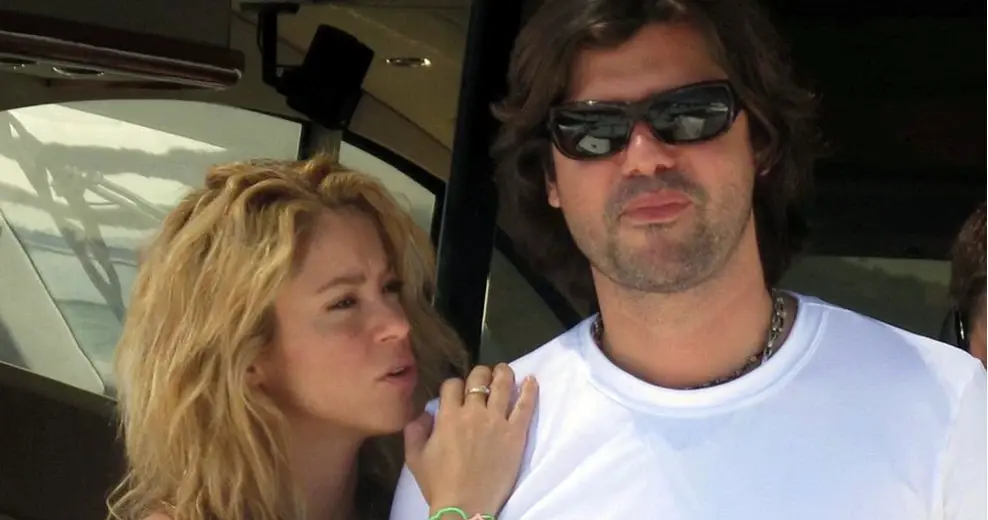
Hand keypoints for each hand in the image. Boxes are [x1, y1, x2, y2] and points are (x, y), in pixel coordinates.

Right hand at [404, 363, 537, 517]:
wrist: (466, 506)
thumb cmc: (439, 484)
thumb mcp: (415, 458)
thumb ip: (415, 431)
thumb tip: (423, 412)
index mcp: (448, 417)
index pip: (452, 385)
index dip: (454, 385)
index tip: (458, 391)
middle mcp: (473, 413)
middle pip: (479, 379)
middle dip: (480, 373)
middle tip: (484, 377)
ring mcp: (497, 422)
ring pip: (503, 385)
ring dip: (504, 373)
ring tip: (505, 370)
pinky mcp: (515, 434)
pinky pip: (525, 406)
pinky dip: (530, 390)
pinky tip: (531, 380)